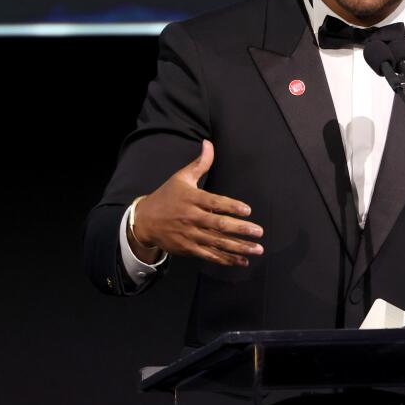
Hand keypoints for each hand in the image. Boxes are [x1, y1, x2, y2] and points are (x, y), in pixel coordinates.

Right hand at [130, 140, 263, 266]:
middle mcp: (191, 217)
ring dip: (238, 247)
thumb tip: (209, 143)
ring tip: (257, 249)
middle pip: (218, 224)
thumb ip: (200, 163)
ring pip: (217, 242)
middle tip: (259, 232)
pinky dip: (225, 260)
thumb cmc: (167, 196)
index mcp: (191, 198)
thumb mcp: (181, 177)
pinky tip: (242, 261)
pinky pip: (209, 255)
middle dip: (240, 229)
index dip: (231, 206)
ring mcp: (189, 235)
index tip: (247, 210)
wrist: (145, 220)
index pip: (214, 202)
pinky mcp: (188, 248)